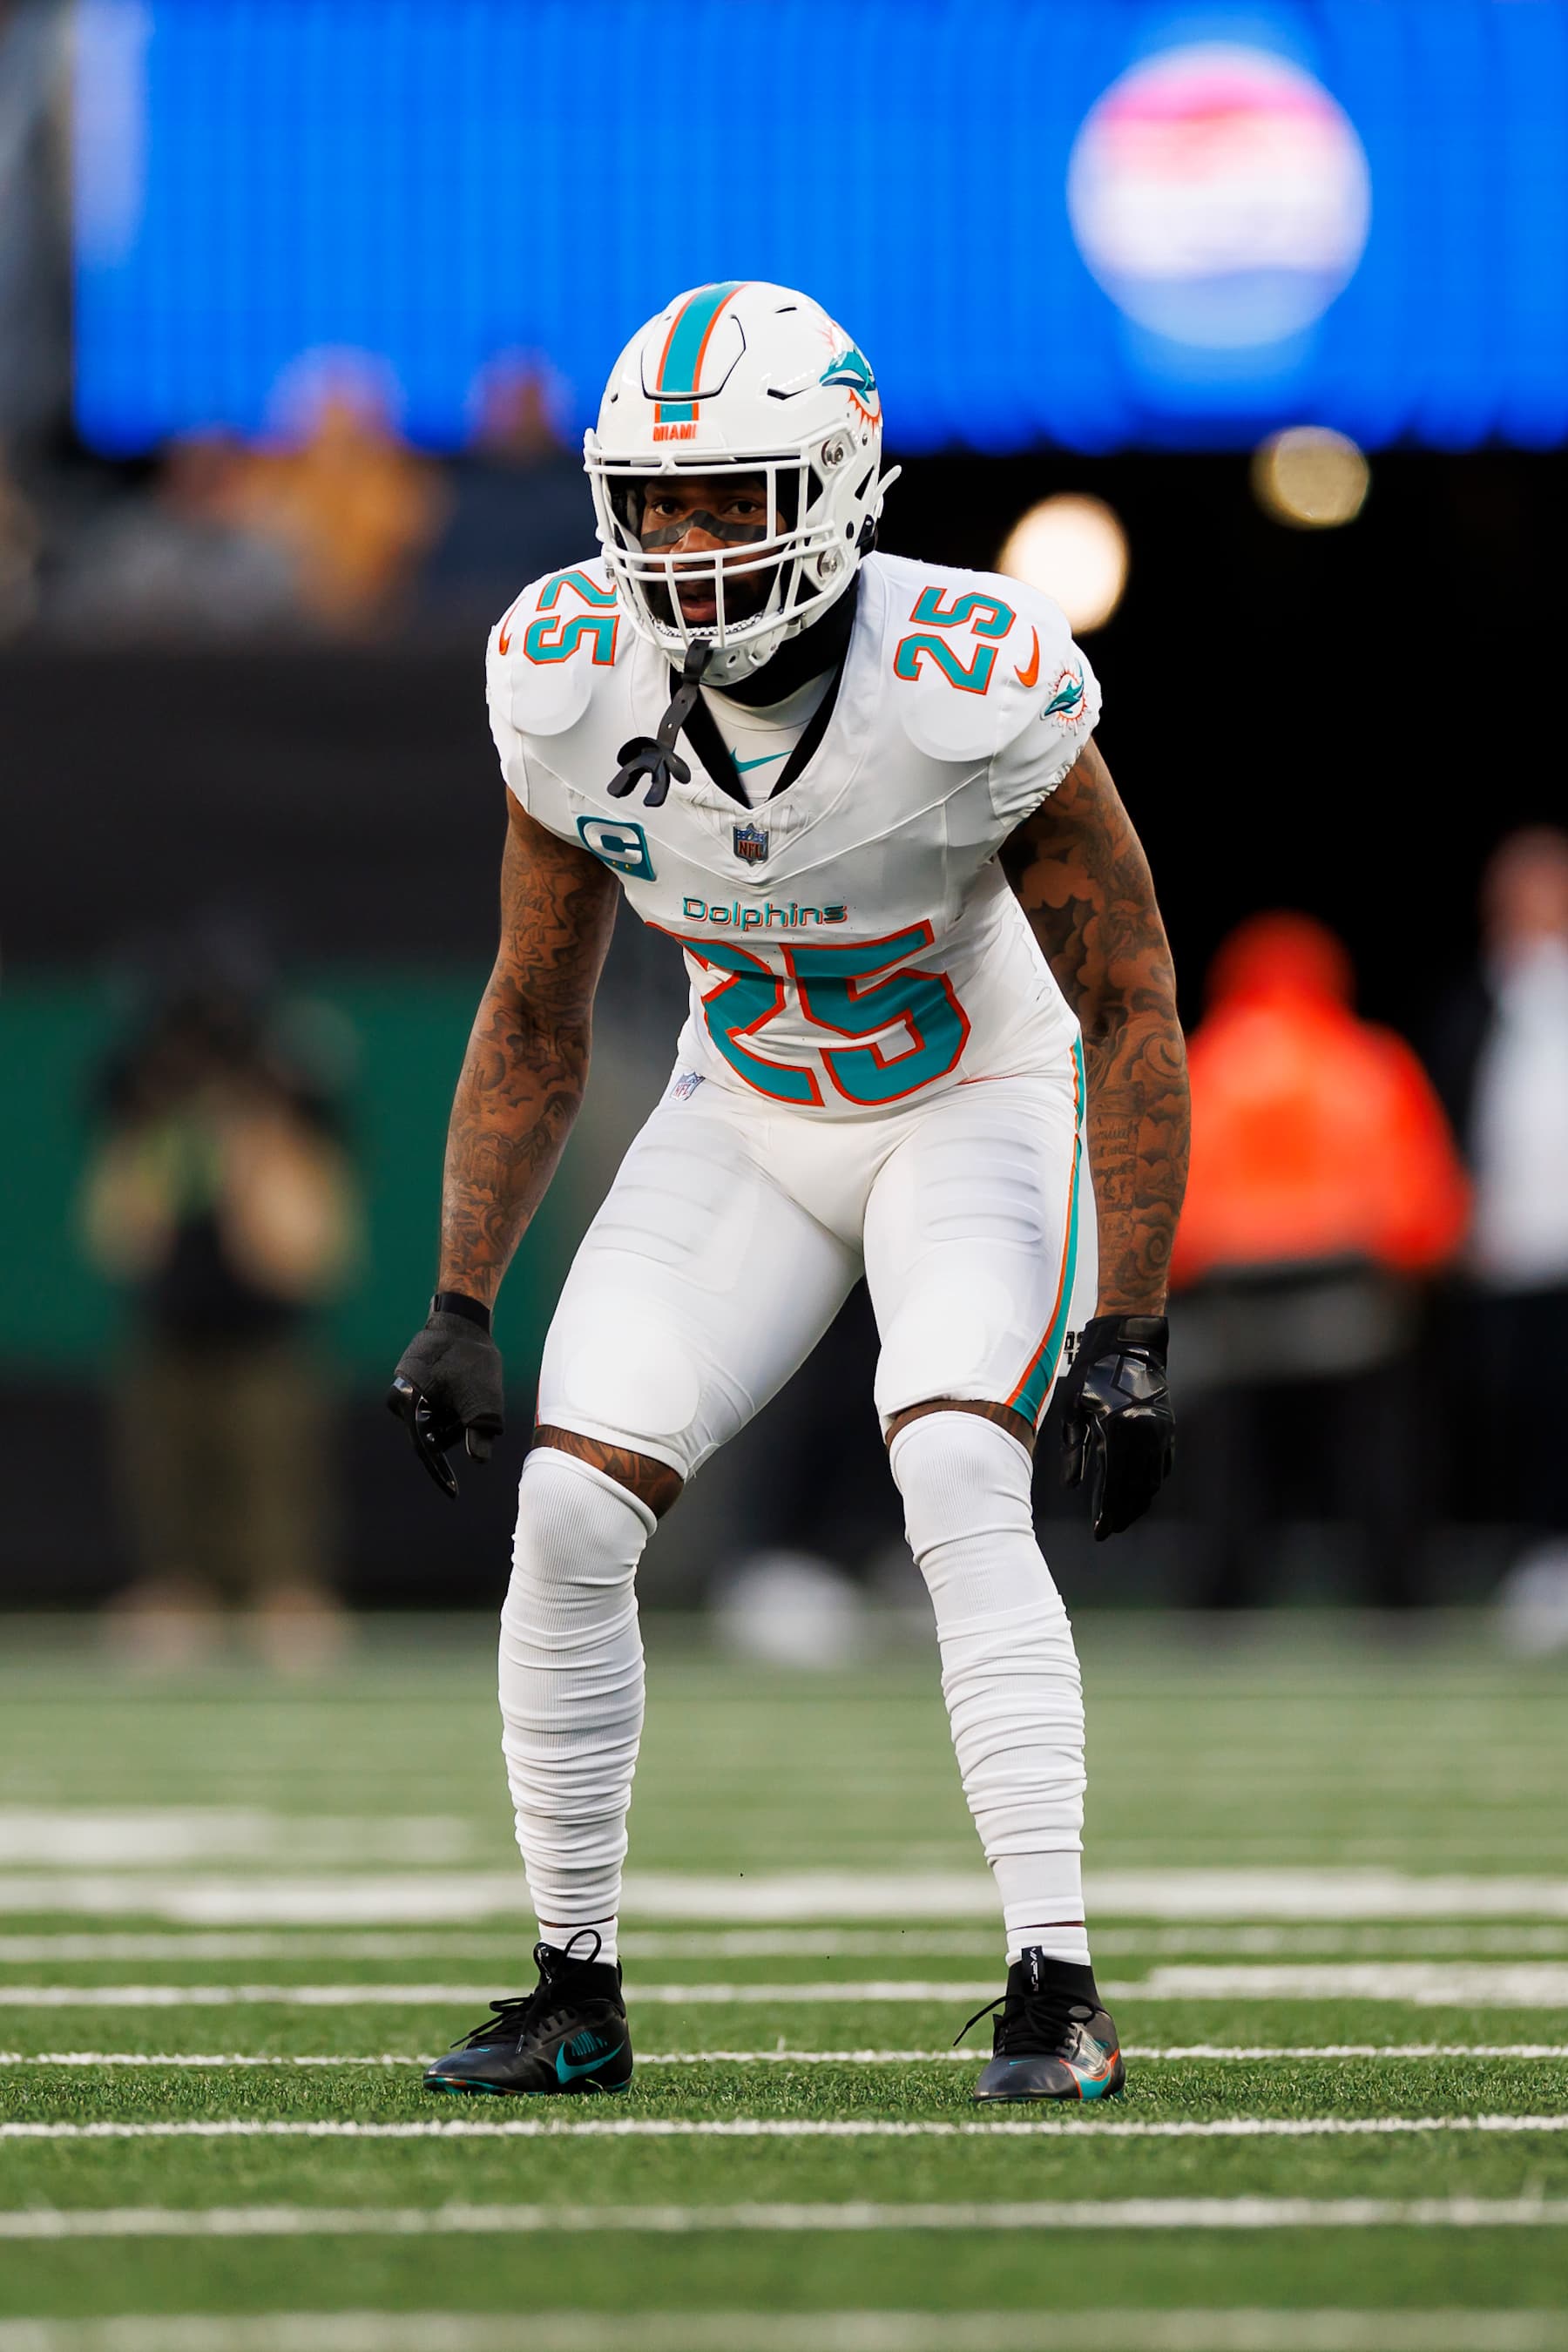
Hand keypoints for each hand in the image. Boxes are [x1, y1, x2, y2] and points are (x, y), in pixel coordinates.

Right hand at [387, 1306, 504, 1499]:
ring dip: (454, 1419)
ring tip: (468, 1390)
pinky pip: (434, 1409)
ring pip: (434, 1424)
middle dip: (455, 1430)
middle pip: (431, 1437)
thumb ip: (480, 1432)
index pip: (424, 1449)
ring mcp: (405, 1392)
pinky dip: (451, 1408)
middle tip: (473, 1404)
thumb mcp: (483, 1399)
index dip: (440, 1472)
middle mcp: (399, 1400)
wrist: (463, 1320)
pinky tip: (462, 1388)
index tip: (454, 1493)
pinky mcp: (413, 1386)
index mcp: (408, 1404)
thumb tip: (479, 1461)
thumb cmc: (472, 1358)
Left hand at [1059, 1313, 1173, 1540]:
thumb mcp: (1074, 1408)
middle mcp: (1144, 1434)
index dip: (1107, 1511)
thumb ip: (1074, 1449)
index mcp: (1117, 1429)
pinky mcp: (1169, 1429)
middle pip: (1136, 1489)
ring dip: (1138, 1503)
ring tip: (1123, 1518)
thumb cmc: (1093, 1373)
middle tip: (1110, 1530)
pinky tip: (1139, 1495)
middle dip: (1123, 1514)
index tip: (1100, 1531)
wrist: (1130, 1344)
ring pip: (1153, 1482)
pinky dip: (1151, 1485)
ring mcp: (1161, 1432)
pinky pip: (1162, 1467)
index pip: (1114, 1483)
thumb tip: (1072, 1485)